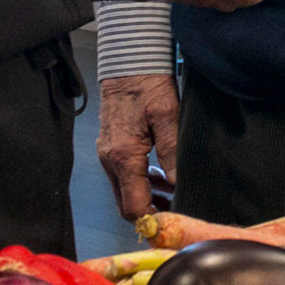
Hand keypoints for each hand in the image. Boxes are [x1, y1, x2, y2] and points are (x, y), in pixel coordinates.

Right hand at [98, 74, 181, 221]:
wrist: (128, 63)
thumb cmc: (149, 85)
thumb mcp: (168, 116)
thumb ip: (172, 152)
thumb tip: (177, 184)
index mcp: (124, 157)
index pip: (134, 206)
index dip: (153, 219)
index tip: (174, 221)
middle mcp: (110, 160)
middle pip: (126, 203)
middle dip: (150, 211)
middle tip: (178, 209)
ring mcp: (107, 154)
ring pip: (124, 190)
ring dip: (146, 196)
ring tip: (174, 194)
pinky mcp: (109, 147)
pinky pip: (122, 175)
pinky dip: (139, 182)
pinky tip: (160, 175)